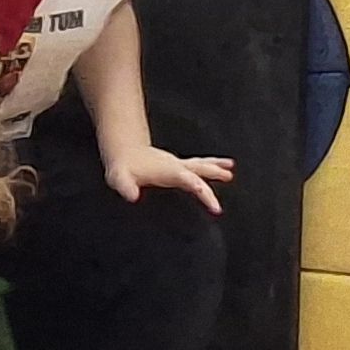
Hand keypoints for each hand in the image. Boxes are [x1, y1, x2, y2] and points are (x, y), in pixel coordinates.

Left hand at [105, 146, 234, 213]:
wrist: (124, 152)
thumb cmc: (123, 168)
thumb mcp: (119, 178)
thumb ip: (125, 186)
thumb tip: (131, 196)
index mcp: (166, 171)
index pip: (186, 179)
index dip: (198, 187)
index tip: (209, 198)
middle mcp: (175, 166)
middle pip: (198, 170)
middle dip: (213, 175)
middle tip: (228, 179)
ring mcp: (177, 164)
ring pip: (201, 165)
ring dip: (216, 167)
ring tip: (230, 172)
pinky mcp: (177, 165)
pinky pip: (198, 165)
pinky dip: (211, 165)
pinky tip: (222, 166)